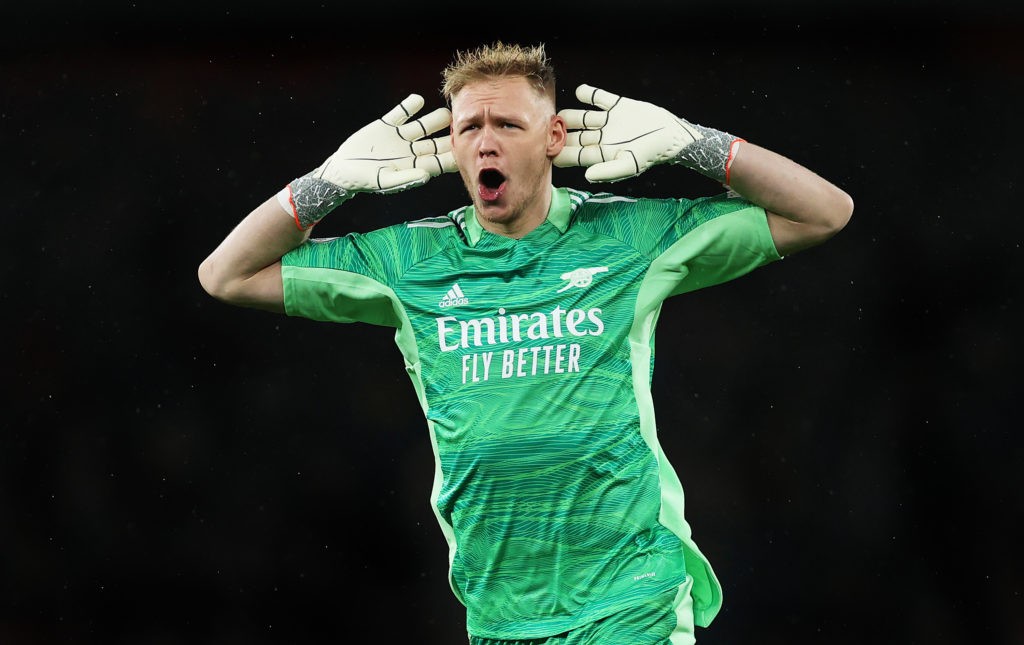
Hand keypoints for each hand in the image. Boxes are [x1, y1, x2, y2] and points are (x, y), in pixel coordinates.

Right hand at [283, 94, 455, 228]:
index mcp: (415, 166)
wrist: (342, 168)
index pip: (440, 162)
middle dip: (449, 136)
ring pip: (422, 126)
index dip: (452, 156)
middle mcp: (411, 151)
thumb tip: (427, 176)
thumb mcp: (385, 181)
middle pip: (436, 143)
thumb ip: (407, 178)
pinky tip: (418, 100)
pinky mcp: (387, 126)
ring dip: (434, 119)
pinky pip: (401, 113)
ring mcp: (400, 137)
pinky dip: (409, 106)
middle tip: (462, 128)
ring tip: (444, 113)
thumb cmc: (365, 180)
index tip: (464, 149)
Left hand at [555, 84, 739, 183]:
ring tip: (561, 114)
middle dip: (561, 134)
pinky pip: (600, 98)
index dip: (560, 152)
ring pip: (582, 117)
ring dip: (570, 115)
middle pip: (575, 136)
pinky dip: (589, 94)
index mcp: (601, 153)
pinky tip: (580, 92)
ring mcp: (608, 121)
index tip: (546, 147)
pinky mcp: (618, 106)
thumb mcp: (630, 164)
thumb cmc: (651, 154)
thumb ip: (608, 171)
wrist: (672, 135)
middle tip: (546, 129)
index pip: (574, 154)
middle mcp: (601, 138)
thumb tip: (586, 176)